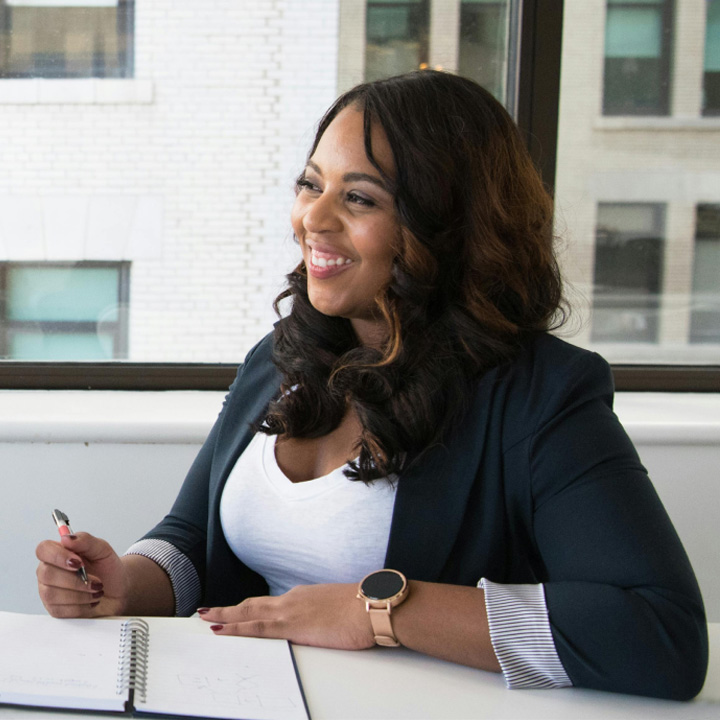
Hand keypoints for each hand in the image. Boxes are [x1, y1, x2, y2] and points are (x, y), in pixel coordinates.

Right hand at [36, 532, 128, 617]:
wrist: (119, 589)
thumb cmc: (108, 568)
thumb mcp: (102, 550)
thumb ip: (85, 541)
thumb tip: (66, 538)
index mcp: (59, 553)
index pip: (43, 549)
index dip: (58, 556)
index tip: (78, 562)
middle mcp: (49, 572)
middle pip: (46, 574)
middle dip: (75, 580)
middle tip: (96, 581)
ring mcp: (49, 592)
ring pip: (52, 594)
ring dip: (80, 594)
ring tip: (97, 590)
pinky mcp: (55, 610)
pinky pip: (60, 611)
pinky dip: (81, 606)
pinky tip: (91, 600)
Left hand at [198, 583, 374, 649]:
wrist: (372, 607)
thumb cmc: (362, 610)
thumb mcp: (338, 610)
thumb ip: (323, 614)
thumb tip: (322, 622)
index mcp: (303, 597)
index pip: (270, 603)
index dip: (250, 607)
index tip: (237, 609)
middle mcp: (292, 600)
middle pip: (253, 604)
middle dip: (229, 608)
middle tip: (207, 611)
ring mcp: (289, 611)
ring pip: (247, 613)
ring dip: (224, 615)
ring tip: (205, 617)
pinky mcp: (291, 626)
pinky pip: (255, 627)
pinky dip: (234, 627)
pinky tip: (220, 629)